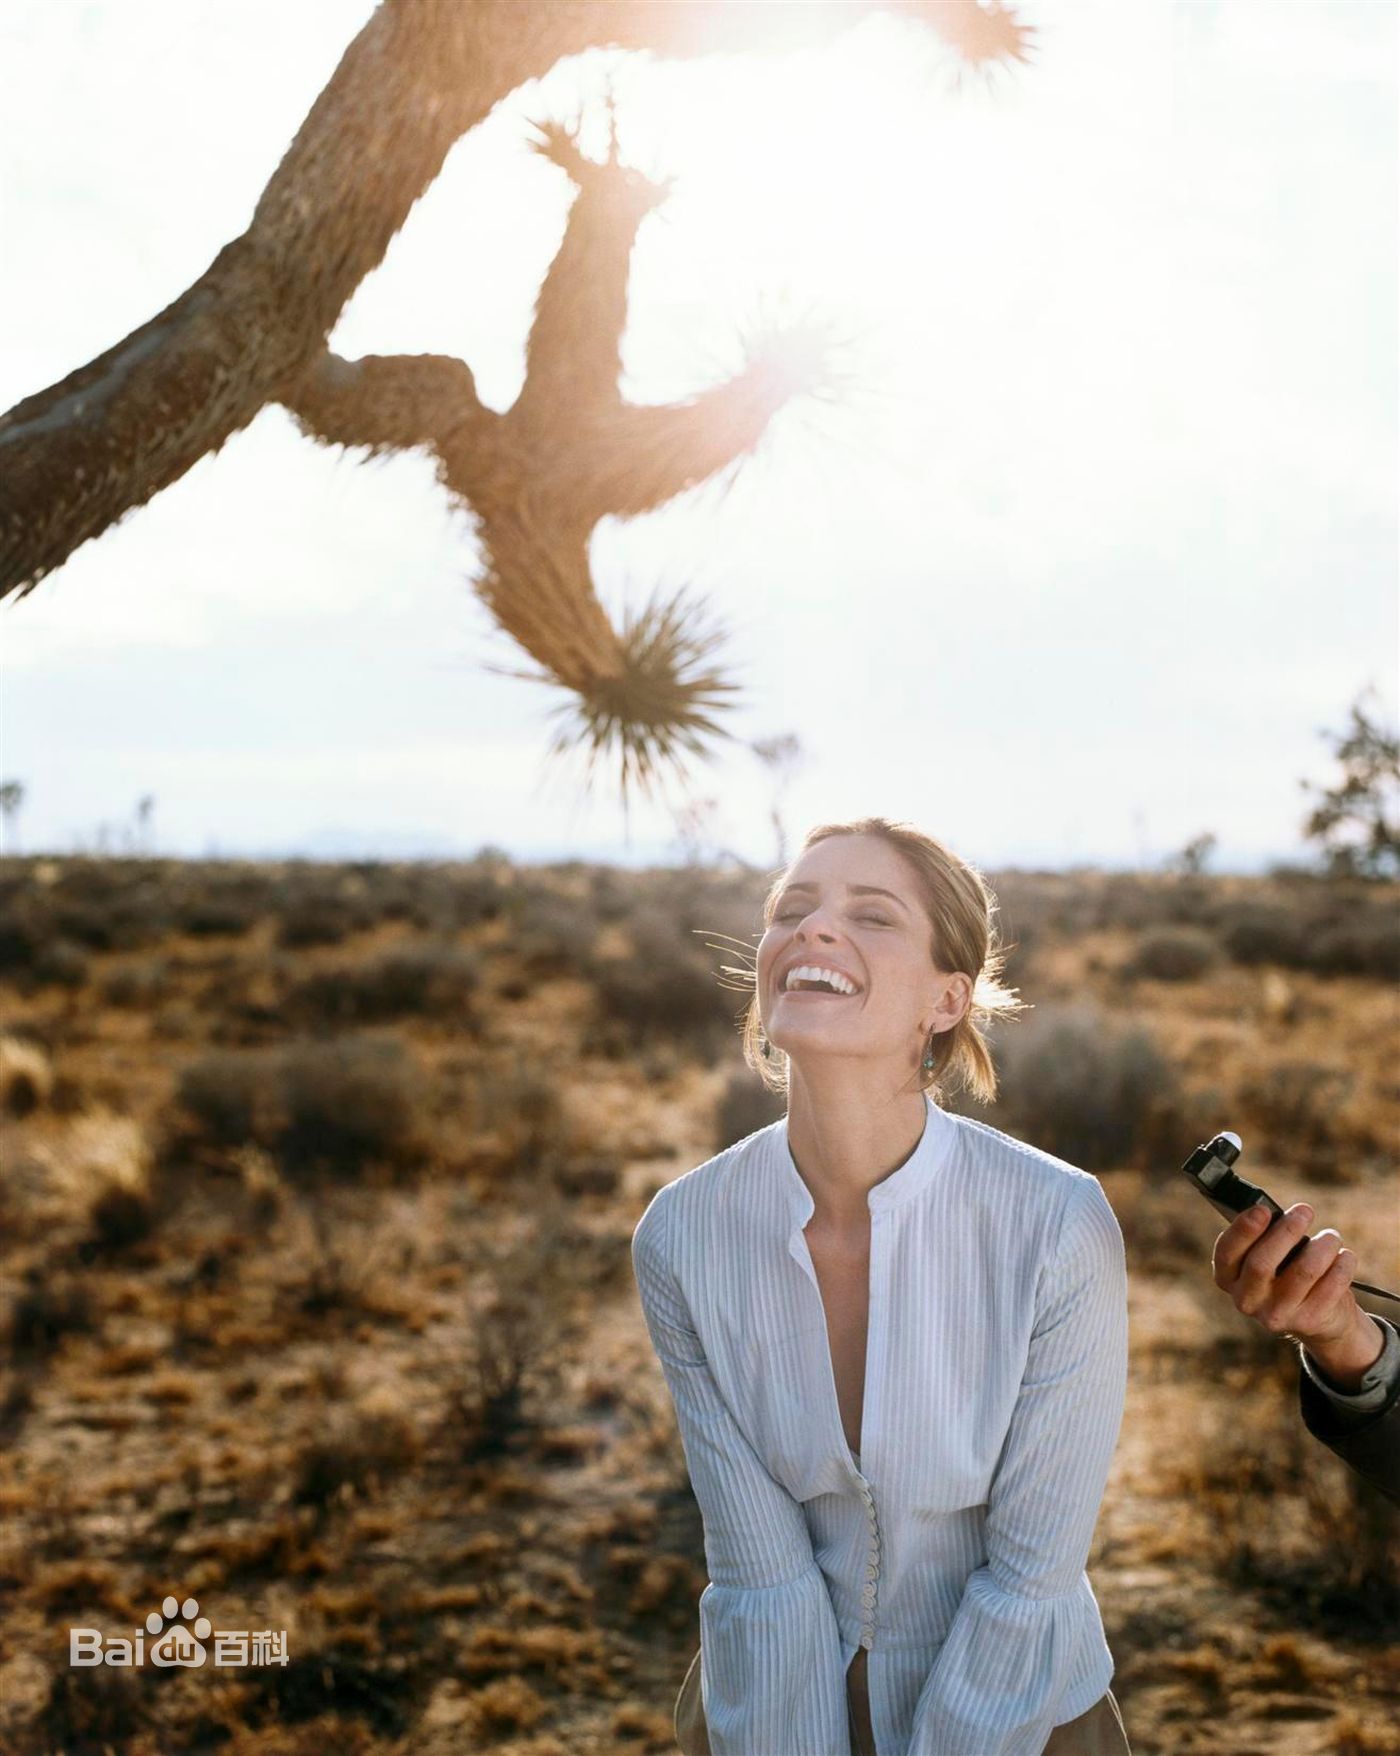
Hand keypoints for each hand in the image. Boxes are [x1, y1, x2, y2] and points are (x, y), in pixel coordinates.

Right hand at [1212, 1200, 1362, 1354]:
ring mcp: (1277, 1314)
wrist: (1320, 1319)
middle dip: (1287, 1230)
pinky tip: (1344, 1257)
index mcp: (1229, 1278)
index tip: (1263, 1209)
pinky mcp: (1309, 1321)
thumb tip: (1281, 1214)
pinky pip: (1332, 1284)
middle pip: (1262, 1262)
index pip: (1226, 1253)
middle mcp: (1247, 1300)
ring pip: (1304, 1271)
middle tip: (1305, 1211)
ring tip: (1331, 1237)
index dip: (1243, 1229)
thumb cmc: (1288, 1272)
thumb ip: (1265, 1237)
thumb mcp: (1269, 1255)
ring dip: (1323, 1245)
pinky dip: (1342, 1264)